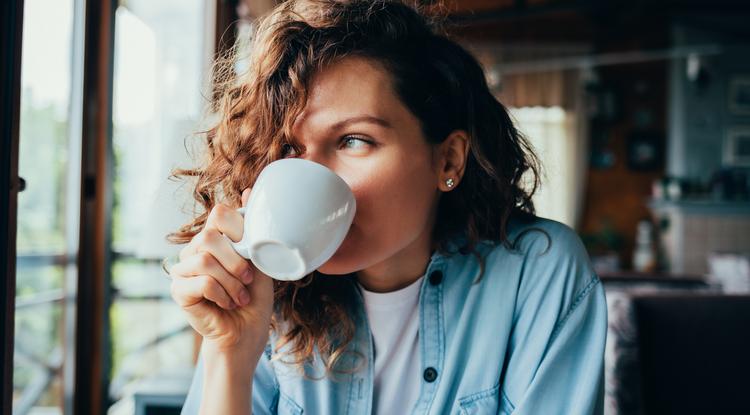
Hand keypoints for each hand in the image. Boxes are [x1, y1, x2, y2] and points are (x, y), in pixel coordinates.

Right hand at [169, 189, 273, 353]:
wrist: (247, 332)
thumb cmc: (255, 296)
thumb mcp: (260, 259)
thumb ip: (253, 229)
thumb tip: (249, 190)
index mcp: (214, 238)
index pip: (219, 214)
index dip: (239, 230)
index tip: (251, 253)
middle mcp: (194, 249)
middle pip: (210, 236)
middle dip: (236, 260)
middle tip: (248, 279)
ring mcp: (182, 269)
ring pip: (205, 260)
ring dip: (231, 282)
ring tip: (240, 296)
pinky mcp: (178, 290)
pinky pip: (201, 281)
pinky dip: (222, 293)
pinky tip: (227, 303)